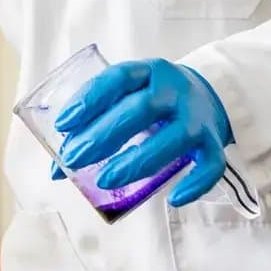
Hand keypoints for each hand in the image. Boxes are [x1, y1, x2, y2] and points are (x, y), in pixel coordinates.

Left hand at [52, 58, 232, 206]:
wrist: (209, 94)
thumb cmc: (154, 100)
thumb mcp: (126, 97)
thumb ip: (94, 124)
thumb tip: (57, 169)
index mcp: (148, 72)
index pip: (118, 78)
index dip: (89, 99)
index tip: (63, 124)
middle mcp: (174, 90)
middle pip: (141, 109)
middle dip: (104, 136)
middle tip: (74, 159)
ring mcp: (197, 116)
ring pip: (173, 138)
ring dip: (137, 161)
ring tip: (105, 180)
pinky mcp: (214, 142)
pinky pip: (211, 165)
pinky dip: (195, 184)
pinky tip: (173, 198)